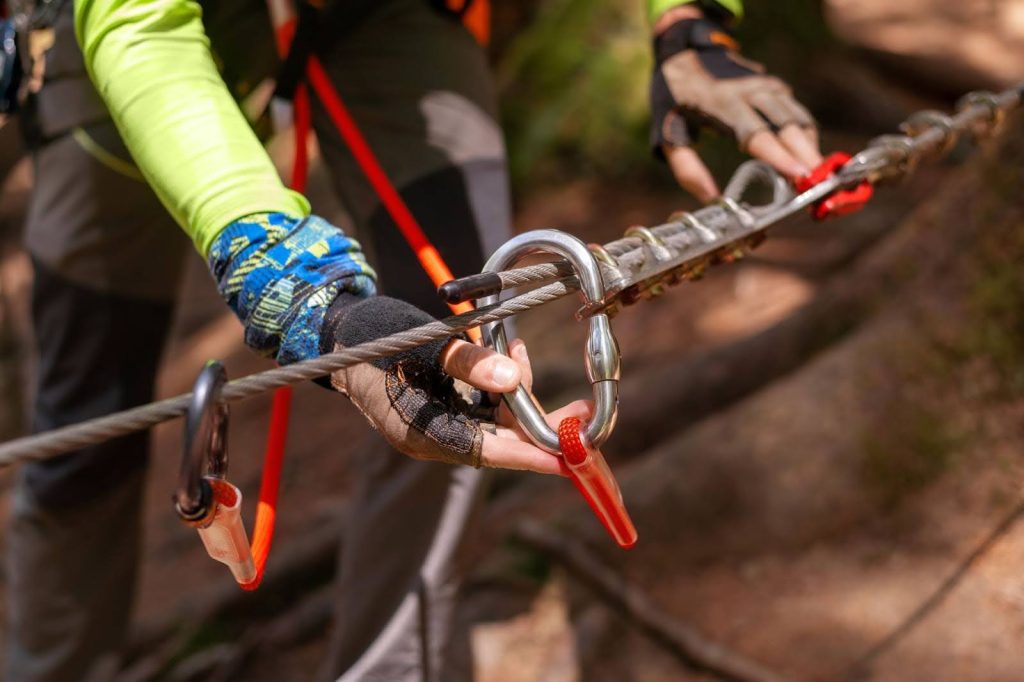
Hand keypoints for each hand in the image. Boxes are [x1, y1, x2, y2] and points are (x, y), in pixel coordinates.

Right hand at [322, 295, 590, 474]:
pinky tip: (511, 351)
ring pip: (497, 423)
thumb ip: (465, 361)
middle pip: (500, 442)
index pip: (487, 451)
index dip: (531, 454)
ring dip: (523, 398)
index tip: (569, 458)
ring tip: (529, 358)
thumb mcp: (420, 341)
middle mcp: (434, 437)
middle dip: (540, 426)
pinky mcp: (444, 410)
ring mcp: (440, 425)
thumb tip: (512, 377)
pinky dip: (504, 385)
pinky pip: (485, 407)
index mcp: (421, 433)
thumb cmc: (372, 337)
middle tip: (582, 412)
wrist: (339, 333)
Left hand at [650, 10, 820, 201]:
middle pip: (787, 125)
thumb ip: (686, 168)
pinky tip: (806, 159)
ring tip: (817, 178)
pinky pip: (797, 113)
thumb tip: (710, 199)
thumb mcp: (668, 133)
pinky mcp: (775, 87)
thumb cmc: (674, 100)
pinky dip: (805, 136)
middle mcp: (749, 92)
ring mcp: (766, 86)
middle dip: (806, 155)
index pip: (756, 134)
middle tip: (820, 184)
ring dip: (809, 147)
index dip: (779, 156)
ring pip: (798, 118)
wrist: (685, 53)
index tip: (799, 175)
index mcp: (722, 105)